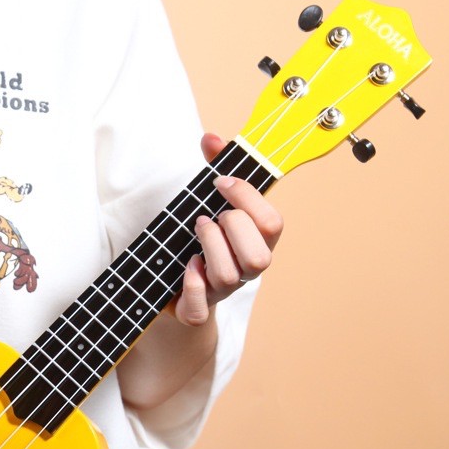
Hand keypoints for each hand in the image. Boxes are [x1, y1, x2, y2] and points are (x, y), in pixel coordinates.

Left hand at [172, 133, 283, 325]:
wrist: (175, 287)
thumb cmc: (201, 238)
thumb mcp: (209, 201)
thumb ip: (214, 168)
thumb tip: (210, 138)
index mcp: (257, 241)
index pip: (273, 224)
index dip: (248, 198)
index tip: (221, 182)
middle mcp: (245, 270)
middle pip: (259, 258)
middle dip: (232, 227)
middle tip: (209, 216)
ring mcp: (223, 292)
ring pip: (229, 277)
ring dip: (210, 247)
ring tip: (196, 231)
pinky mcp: (196, 310)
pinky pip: (200, 308)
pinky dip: (192, 286)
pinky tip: (188, 265)